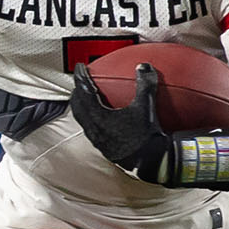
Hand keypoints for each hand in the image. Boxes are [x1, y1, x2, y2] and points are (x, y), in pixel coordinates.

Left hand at [68, 62, 171, 180]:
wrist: (151, 163)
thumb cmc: (147, 135)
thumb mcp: (147, 107)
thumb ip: (145, 84)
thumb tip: (144, 65)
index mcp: (98, 117)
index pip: (84, 92)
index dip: (81, 77)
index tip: (80, 67)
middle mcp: (93, 129)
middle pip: (78, 106)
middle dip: (78, 91)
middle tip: (82, 80)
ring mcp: (97, 140)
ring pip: (82, 119)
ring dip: (83, 105)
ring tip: (88, 97)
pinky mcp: (103, 148)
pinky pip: (91, 128)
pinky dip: (91, 117)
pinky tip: (103, 116)